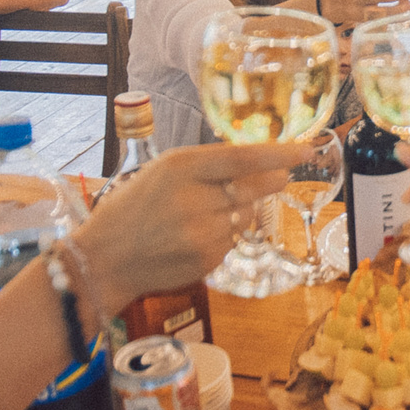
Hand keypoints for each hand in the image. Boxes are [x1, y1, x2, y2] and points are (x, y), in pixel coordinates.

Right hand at [69, 142, 298, 321]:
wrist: (106, 258)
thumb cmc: (133, 208)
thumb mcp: (162, 172)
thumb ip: (206, 166)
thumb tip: (258, 161)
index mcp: (179, 167)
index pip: (242, 158)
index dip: (278, 153)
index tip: (303, 149)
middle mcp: (193, 198)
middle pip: (252, 187)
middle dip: (272, 180)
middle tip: (282, 175)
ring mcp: (202, 233)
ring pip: (245, 215)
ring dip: (239, 210)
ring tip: (205, 213)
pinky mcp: (207, 259)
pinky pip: (232, 240)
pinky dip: (223, 235)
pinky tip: (195, 236)